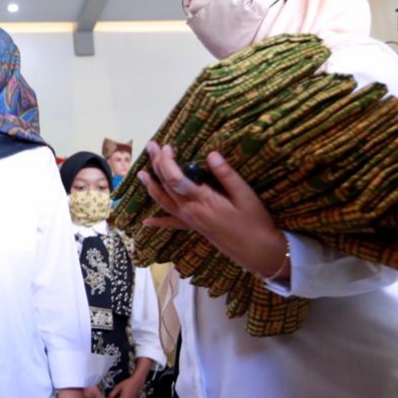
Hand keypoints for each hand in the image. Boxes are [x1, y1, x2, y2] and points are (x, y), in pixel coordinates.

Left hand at [137, 142, 288, 279]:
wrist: (257, 251)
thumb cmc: (254, 221)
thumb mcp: (245, 195)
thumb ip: (226, 175)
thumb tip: (212, 154)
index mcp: (201, 200)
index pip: (174, 178)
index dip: (167, 161)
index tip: (168, 146)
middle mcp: (189, 210)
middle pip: (166, 185)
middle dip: (157, 164)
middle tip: (152, 146)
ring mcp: (189, 220)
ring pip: (163, 201)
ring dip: (151, 186)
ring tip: (141, 173)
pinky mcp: (193, 227)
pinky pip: (171, 223)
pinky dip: (157, 222)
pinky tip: (146, 222)